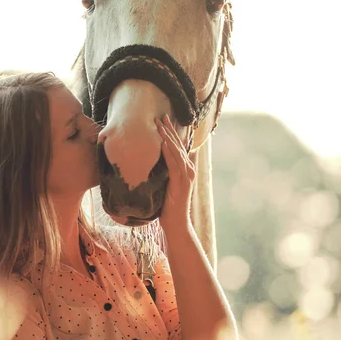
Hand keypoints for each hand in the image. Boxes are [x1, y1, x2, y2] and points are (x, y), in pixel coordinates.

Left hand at [155, 114, 194, 234]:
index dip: (170, 133)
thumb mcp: (164, 185)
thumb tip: (152, 163)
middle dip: (169, 130)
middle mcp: (188, 169)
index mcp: (184, 168)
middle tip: (161, 116)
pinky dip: (168, 152)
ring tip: (159, 125)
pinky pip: (174, 164)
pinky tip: (162, 143)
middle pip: (178, 145)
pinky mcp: (181, 182)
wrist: (176, 223)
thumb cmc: (168, 206)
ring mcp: (186, 175)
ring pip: (176, 151)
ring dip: (167, 137)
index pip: (177, 146)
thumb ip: (162, 173)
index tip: (162, 121)